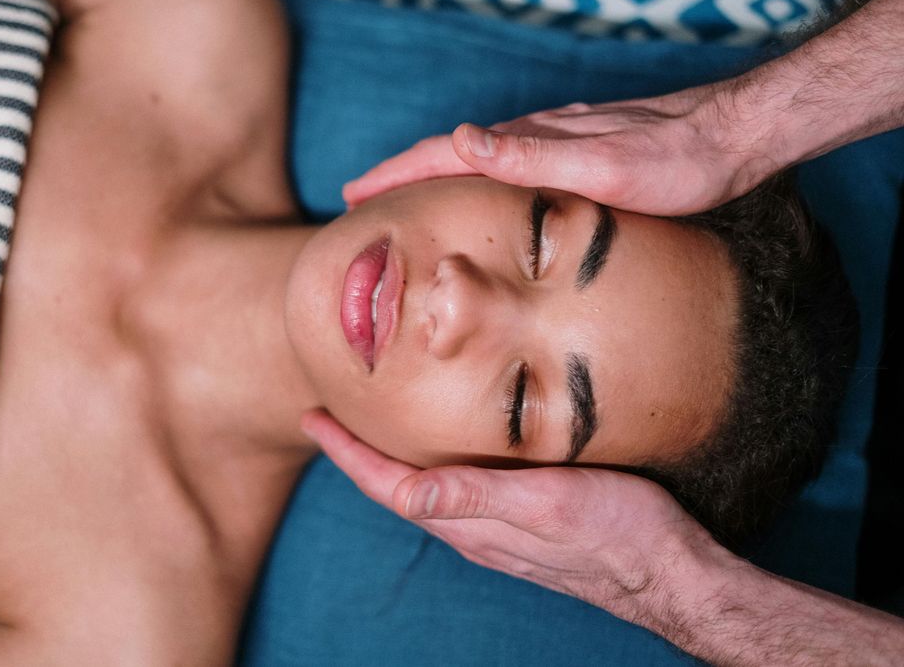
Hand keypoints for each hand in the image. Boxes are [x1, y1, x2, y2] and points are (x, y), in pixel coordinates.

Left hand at [301, 409, 731, 624]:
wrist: (673, 572)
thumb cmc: (618, 533)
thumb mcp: (548, 504)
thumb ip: (478, 496)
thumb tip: (405, 492)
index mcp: (469, 522)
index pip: (386, 485)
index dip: (346, 452)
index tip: (313, 417)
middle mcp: (473, 528)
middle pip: (396, 487)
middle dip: (358, 452)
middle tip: (331, 413)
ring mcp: (497, 528)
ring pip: (426, 488)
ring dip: (392, 457)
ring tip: (372, 424)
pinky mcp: (524, 521)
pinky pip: (459, 490)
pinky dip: (433, 462)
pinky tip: (446, 444)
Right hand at [342, 85, 780, 216]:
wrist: (729, 139)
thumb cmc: (671, 162)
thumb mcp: (601, 167)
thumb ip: (531, 156)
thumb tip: (460, 140)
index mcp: (528, 142)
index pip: (441, 154)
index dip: (393, 175)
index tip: (352, 195)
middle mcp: (533, 137)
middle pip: (447, 154)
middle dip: (398, 175)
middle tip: (357, 199)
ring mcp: (552, 143)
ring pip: (474, 159)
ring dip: (430, 176)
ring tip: (402, 198)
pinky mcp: (572, 153)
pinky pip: (502, 166)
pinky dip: (470, 178)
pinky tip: (476, 192)